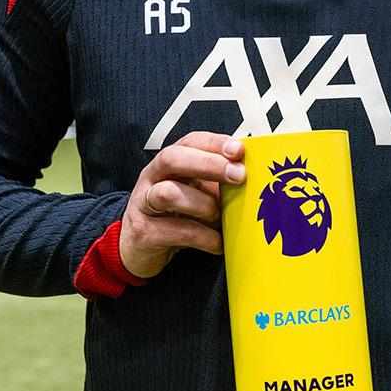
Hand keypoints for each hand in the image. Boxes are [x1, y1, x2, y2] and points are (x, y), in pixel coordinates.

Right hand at [118, 130, 244, 278]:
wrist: (137, 248)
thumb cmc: (174, 215)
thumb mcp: (195, 192)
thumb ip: (217, 181)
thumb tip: (254, 175)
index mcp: (168, 163)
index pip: (189, 141)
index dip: (214, 143)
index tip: (240, 150)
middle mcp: (151, 178)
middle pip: (172, 158)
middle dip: (208, 164)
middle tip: (238, 176)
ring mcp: (143, 205)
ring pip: (169, 193)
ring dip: (203, 205)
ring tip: (220, 217)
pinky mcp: (144, 233)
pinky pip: (176, 231)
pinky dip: (204, 237)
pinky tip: (217, 243)